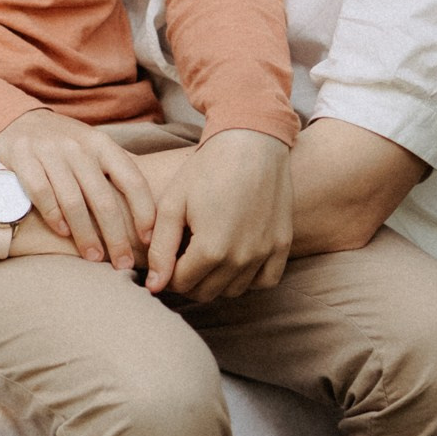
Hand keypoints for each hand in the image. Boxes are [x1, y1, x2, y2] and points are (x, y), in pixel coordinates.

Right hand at [0, 110, 155, 269]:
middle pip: (103, 198)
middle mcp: (78, 147)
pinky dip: (53, 215)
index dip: (144, 212)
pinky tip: (63, 233)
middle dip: (116, 236)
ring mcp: (49, 152)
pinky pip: (42, 192)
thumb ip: (115, 172)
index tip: (149, 240)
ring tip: (94, 257)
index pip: (131, 180)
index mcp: (102, 144)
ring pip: (73, 201)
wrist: (18, 120)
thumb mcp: (94, 148)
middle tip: (123, 263)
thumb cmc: (65, 144)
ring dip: (86, 234)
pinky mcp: (22, 159)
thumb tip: (152, 212)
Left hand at [145, 130, 292, 301]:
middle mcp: (241, 258)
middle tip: (182, 256)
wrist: (251, 143)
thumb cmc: (207, 170)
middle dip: (188, 280)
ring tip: (206, 255)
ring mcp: (265, 253)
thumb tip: (153, 287)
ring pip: (233, 291)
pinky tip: (235, 259)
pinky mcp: (282, 245)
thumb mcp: (173, 204)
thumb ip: (161, 249)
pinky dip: (248, 278)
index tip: (166, 254)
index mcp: (211, 249)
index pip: (180, 284)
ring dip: (215, 281)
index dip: (167, 272)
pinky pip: (265, 282)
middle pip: (205, 292)